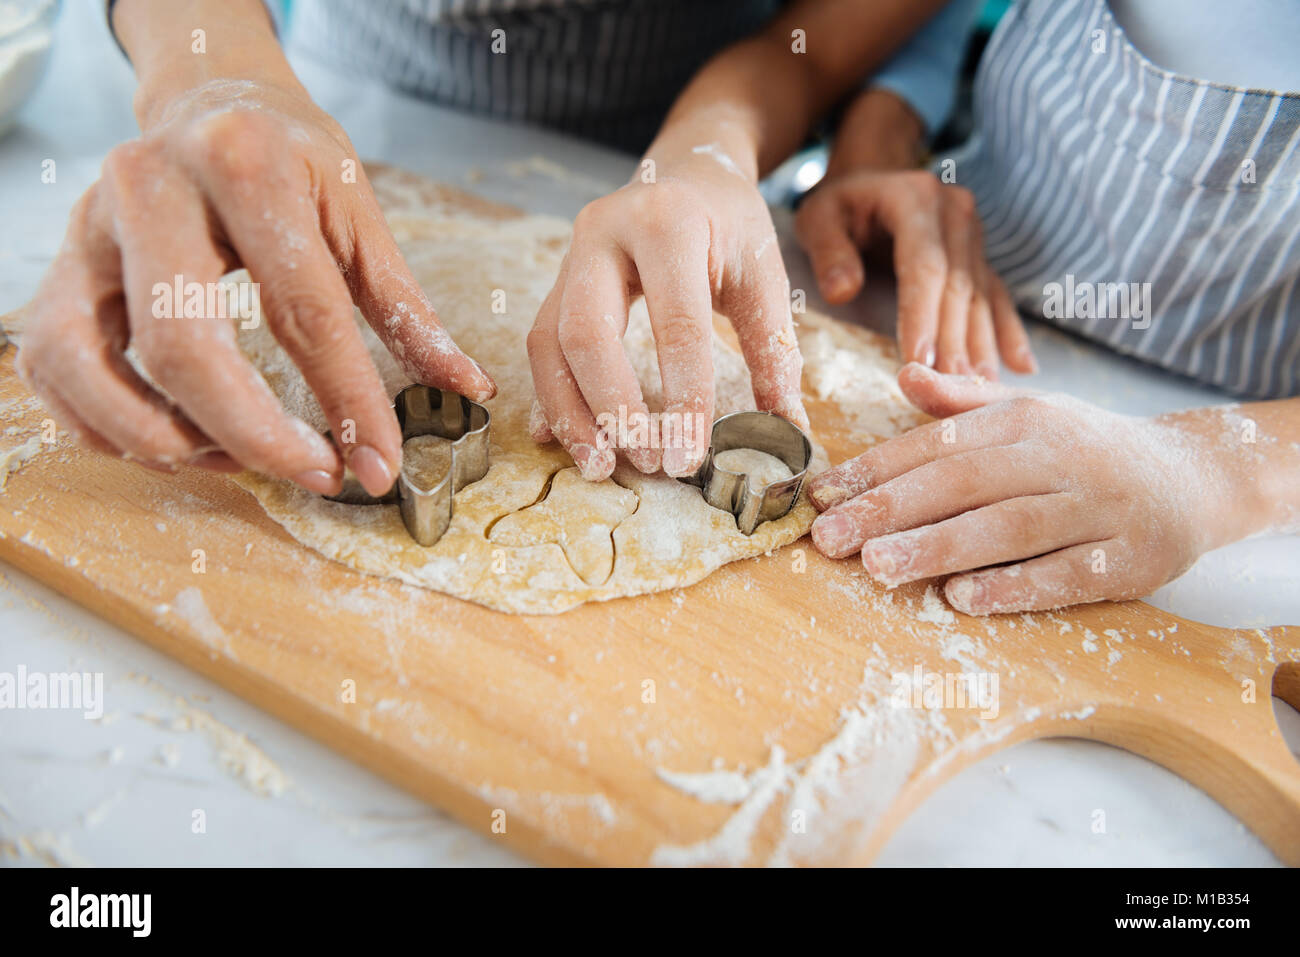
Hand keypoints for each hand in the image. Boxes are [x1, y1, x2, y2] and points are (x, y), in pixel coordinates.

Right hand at [17, 79, 493, 496]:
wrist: (214, 101)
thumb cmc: (293, 159)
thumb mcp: (360, 215)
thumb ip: (406, 309)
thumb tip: (466, 388)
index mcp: (245, 166)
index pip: (302, 309)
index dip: (347, 400)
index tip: (378, 464)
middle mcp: (150, 189)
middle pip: (183, 347)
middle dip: (253, 436)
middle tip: (314, 474)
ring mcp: (89, 230)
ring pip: (90, 366)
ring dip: (167, 439)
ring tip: (240, 457)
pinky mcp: (57, 266)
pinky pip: (52, 368)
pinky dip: (107, 426)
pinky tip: (177, 439)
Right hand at [526, 149, 806, 480]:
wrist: (687, 171)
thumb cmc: (730, 224)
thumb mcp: (762, 274)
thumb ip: (775, 350)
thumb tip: (790, 433)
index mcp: (667, 222)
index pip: (675, 322)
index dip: (683, 395)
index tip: (691, 456)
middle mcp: (604, 233)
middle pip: (587, 332)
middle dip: (613, 408)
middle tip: (647, 463)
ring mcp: (569, 256)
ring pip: (549, 344)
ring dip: (572, 413)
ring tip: (602, 468)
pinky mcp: (555, 282)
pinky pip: (540, 346)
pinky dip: (553, 398)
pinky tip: (569, 441)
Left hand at [794, 169, 1035, 379]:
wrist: (871, 179)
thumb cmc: (840, 205)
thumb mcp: (818, 218)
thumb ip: (828, 252)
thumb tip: (842, 292)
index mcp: (917, 199)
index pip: (925, 267)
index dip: (923, 316)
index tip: (919, 362)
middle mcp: (955, 214)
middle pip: (958, 287)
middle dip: (954, 341)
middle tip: (950, 389)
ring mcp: (974, 235)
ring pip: (981, 296)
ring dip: (982, 346)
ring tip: (981, 390)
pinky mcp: (980, 255)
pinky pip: (998, 296)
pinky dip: (1008, 333)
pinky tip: (1022, 368)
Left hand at [805, 364, 1257, 614]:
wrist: (1194, 477)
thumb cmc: (1087, 449)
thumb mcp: (1028, 414)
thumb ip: (962, 404)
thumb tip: (902, 373)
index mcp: (1023, 421)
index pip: (937, 444)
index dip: (875, 470)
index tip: (820, 495)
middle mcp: (1056, 457)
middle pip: (963, 483)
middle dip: (890, 510)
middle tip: (828, 537)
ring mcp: (1095, 507)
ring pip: (1007, 527)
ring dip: (939, 547)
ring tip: (877, 566)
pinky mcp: (1127, 557)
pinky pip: (1063, 573)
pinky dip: (1012, 586)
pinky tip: (961, 599)